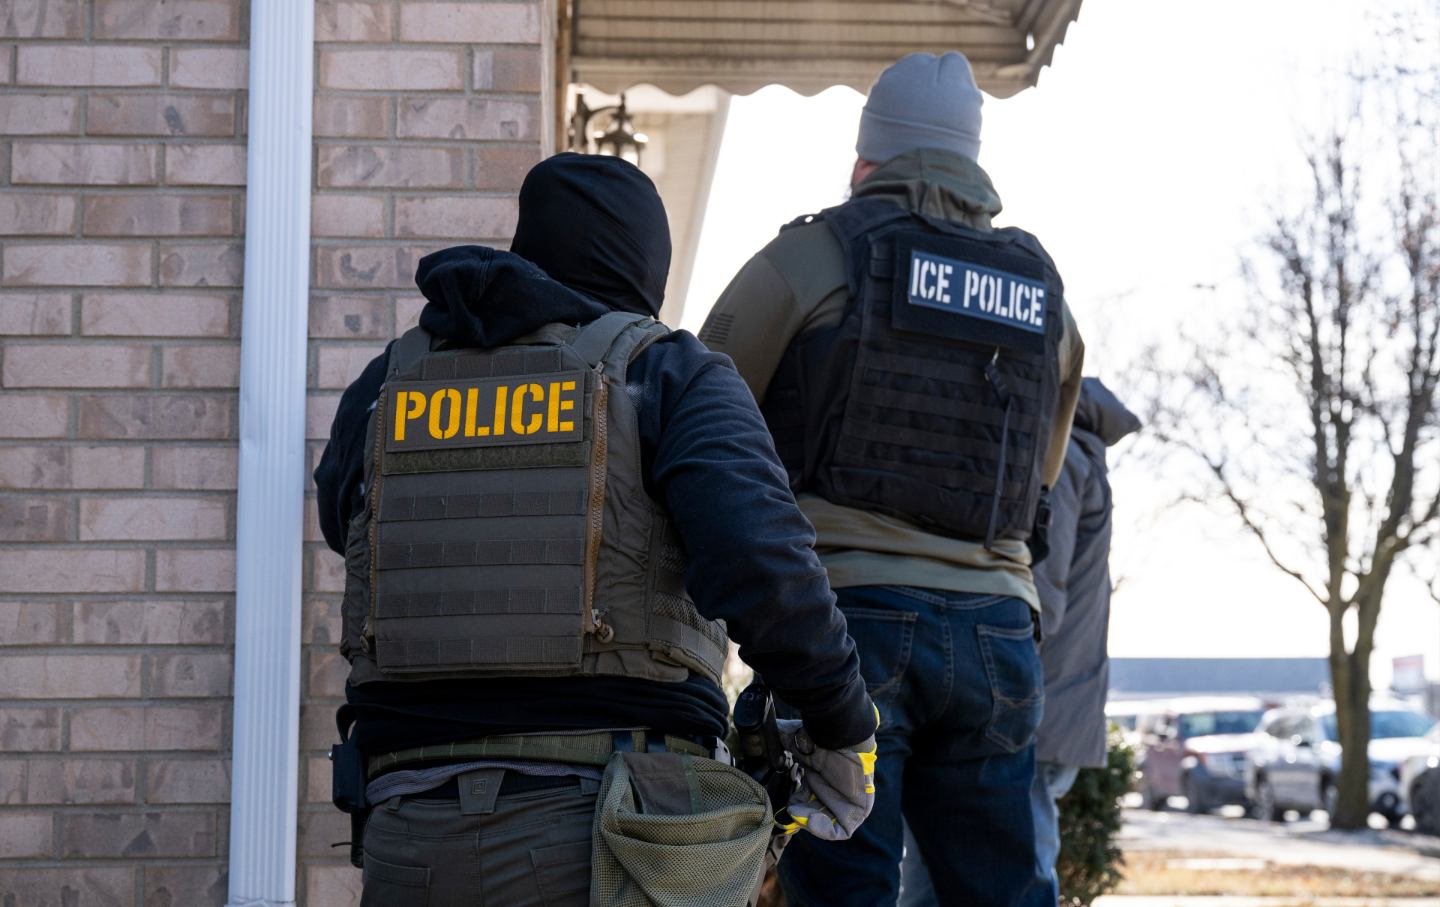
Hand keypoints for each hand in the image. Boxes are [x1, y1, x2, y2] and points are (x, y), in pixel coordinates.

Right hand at [773, 720, 877, 840]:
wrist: (841, 733)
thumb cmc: (816, 735)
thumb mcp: (790, 741)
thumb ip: (774, 746)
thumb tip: (752, 740)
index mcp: (815, 778)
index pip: (801, 800)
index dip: (790, 805)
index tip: (780, 804)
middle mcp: (829, 791)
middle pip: (810, 813)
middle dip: (797, 815)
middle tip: (788, 810)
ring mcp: (843, 802)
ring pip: (822, 823)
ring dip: (807, 822)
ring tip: (798, 814)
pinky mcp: (857, 811)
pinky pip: (840, 830)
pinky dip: (823, 829)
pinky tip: (811, 818)